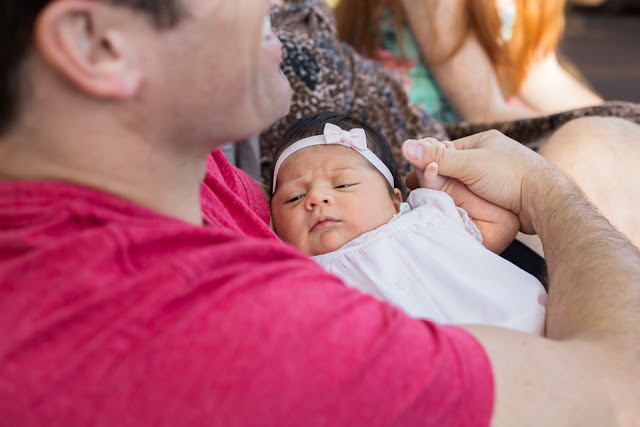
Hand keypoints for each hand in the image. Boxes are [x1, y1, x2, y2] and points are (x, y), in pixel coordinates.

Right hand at [407, 138, 519, 253]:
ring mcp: (496, 175)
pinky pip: (475, 196)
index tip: (412, 180)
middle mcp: (489, 155)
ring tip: (434, 203)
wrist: (545, 201)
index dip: (428, 165)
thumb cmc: (510, 176)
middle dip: (437, 180)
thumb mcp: (468, 165)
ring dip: (450, 192)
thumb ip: (436, 158)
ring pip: (463, 184)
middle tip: (419, 193)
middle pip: (453, 168)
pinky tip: (455, 209)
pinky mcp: (502, 193)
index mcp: (483, 140)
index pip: (446, 151)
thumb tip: (404, 147)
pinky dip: (464, 202)